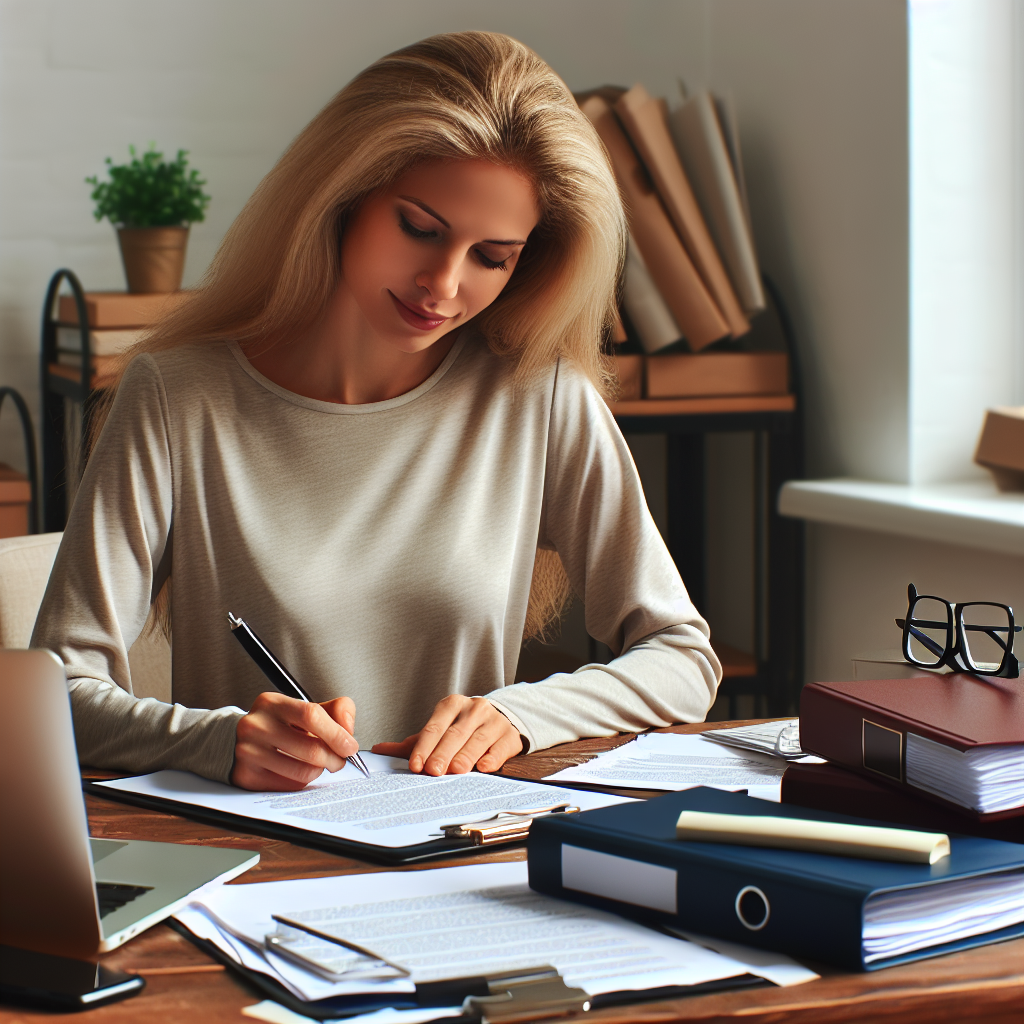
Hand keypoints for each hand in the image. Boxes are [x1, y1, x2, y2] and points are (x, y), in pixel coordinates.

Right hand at [231, 691, 357, 790]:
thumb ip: (336, 710)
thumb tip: (348, 731)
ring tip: (320, 765)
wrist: (239, 739)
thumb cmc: (280, 724)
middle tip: (340, 760)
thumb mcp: (305, 708)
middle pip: (310, 749)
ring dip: (319, 771)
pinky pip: (289, 785)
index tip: (350, 746)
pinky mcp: (246, 775)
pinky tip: (299, 770)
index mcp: (272, 703)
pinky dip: (302, 781)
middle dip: (334, 759)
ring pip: (302, 771)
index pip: (311, 715)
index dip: (337, 733)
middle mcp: (256, 725)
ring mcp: (248, 751)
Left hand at [371, 695, 522, 774]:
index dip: (424, 746)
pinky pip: (500, 747)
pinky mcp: (510, 735)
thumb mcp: (439, 730)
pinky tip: (484, 767)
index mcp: (452, 705)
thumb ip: (412, 742)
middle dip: (443, 753)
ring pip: (478, 739)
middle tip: (433, 771)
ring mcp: (494, 721)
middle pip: (455, 733)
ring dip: (466, 756)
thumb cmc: (463, 728)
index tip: (416, 764)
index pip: (435, 726)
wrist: (500, 721)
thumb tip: (379, 750)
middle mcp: (473, 709)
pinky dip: (492, 757)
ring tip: (456, 770)